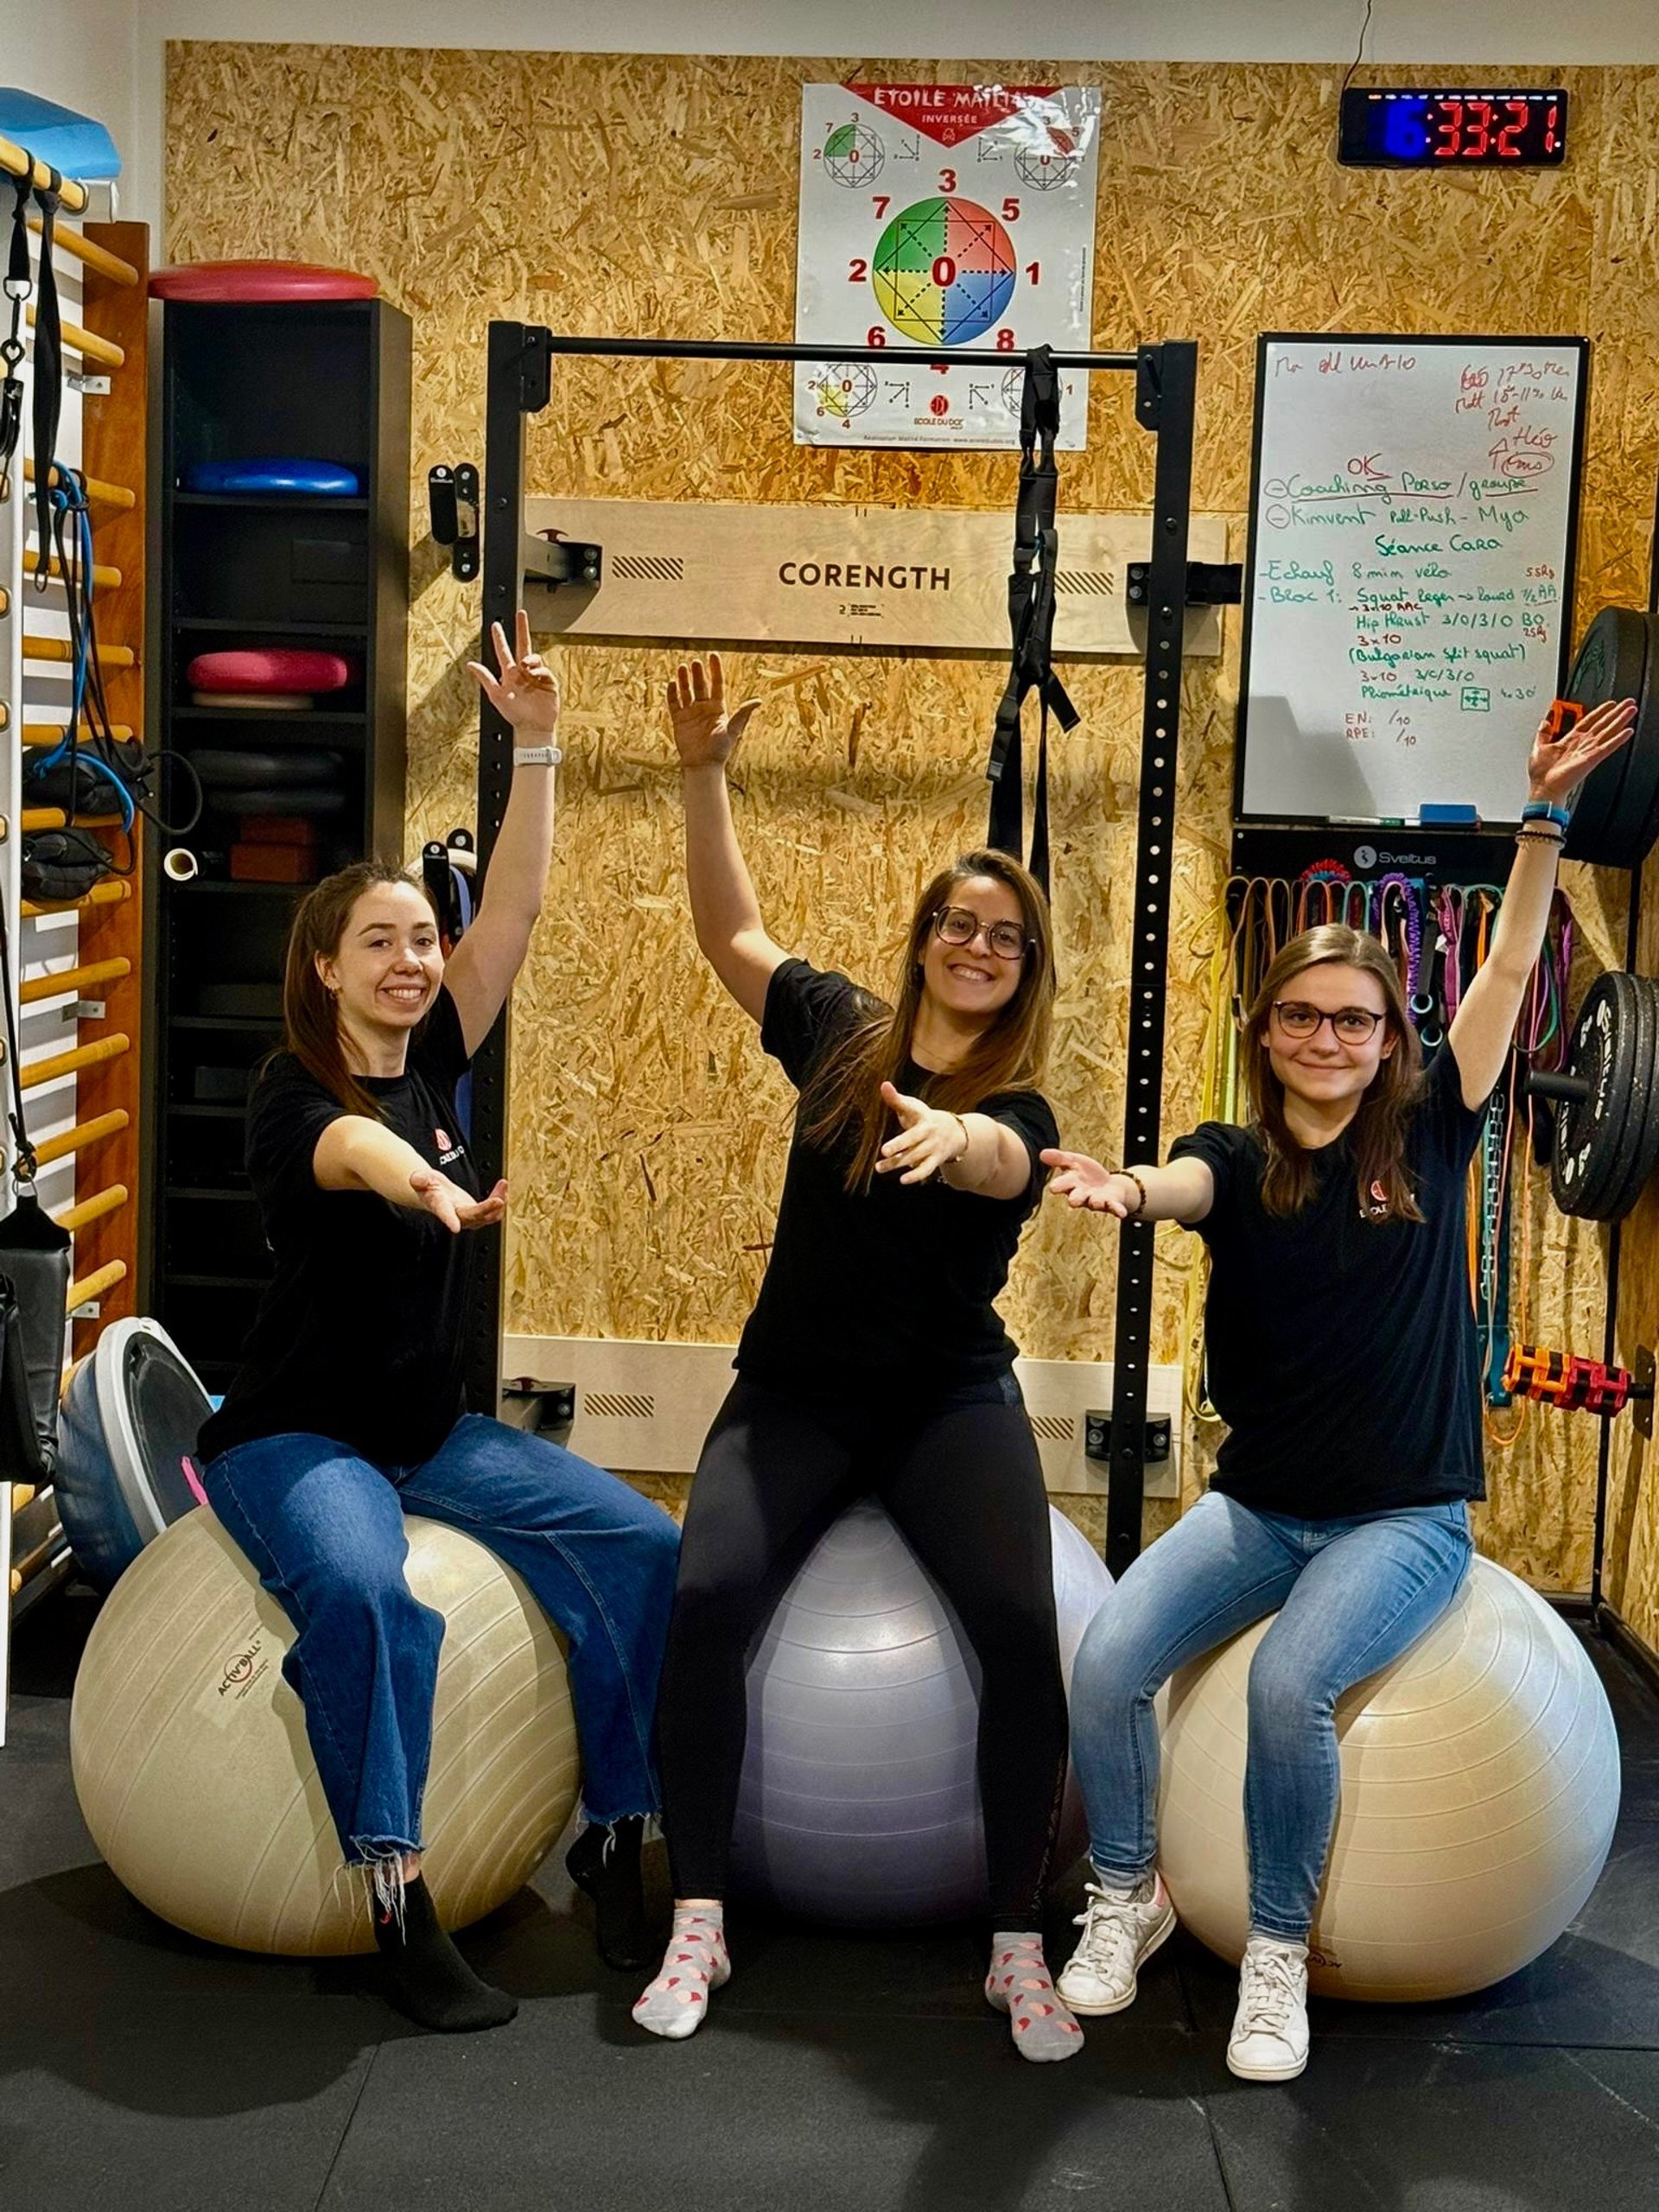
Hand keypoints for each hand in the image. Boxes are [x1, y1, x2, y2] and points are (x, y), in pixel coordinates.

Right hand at [409, 1170, 507, 1232]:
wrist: (435, 1193)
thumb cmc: (428, 1187)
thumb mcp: (421, 1178)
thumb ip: (420, 1179)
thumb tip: (417, 1178)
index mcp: (440, 1207)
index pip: (444, 1214)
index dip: (449, 1220)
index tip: (455, 1228)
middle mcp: (456, 1215)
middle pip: (473, 1217)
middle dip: (486, 1210)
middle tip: (498, 1200)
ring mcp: (469, 1217)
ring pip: (487, 1217)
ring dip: (499, 1203)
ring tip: (503, 1185)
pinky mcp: (478, 1214)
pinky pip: (494, 1212)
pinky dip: (501, 1199)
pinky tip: (503, 1188)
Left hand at [468, 611, 559, 737]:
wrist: (532, 728)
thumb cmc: (514, 714)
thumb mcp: (496, 695)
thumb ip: (485, 678)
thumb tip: (470, 664)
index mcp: (510, 674)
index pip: (504, 651)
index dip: (500, 638)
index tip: (496, 625)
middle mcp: (523, 672)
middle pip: (523, 645)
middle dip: (522, 629)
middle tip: (521, 613)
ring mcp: (537, 677)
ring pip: (534, 658)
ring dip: (530, 658)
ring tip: (525, 665)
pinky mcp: (549, 683)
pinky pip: (545, 671)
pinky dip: (541, 671)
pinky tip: (536, 676)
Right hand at [666, 653, 759, 768]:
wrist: (703, 766)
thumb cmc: (720, 750)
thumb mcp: (733, 730)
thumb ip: (742, 714)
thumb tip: (758, 701)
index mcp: (718, 708)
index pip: (717, 684)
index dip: (715, 669)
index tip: (713, 655)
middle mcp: (704, 708)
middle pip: (700, 685)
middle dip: (697, 673)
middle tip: (695, 662)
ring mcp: (691, 713)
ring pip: (686, 691)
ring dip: (684, 680)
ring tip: (681, 667)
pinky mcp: (679, 720)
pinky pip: (674, 703)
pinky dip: (672, 693)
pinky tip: (672, 683)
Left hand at [876, 1082, 967, 1184]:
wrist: (953, 1131)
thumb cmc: (924, 1118)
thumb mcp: (912, 1106)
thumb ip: (896, 1099)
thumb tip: (883, 1085)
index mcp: (922, 1116)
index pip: (911, 1112)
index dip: (901, 1109)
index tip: (888, 1106)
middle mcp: (929, 1132)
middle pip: (913, 1139)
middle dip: (899, 1145)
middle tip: (883, 1151)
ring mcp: (932, 1147)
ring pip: (914, 1156)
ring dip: (897, 1163)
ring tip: (879, 1168)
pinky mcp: (935, 1160)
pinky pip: (926, 1170)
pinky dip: (915, 1176)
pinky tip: (902, 1180)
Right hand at [1040, 1148, 1132, 1213]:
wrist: (1108, 1185)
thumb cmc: (1087, 1173)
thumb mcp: (1074, 1161)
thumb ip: (1059, 1158)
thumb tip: (1041, 1154)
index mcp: (1072, 1183)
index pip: (1063, 1184)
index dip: (1059, 1186)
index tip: (1054, 1188)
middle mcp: (1082, 1195)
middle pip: (1077, 1197)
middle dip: (1076, 1198)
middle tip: (1073, 1201)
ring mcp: (1097, 1200)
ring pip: (1095, 1203)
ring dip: (1095, 1202)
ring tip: (1096, 1202)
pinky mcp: (1111, 1203)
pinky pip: (1114, 1208)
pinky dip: (1117, 1211)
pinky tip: (1122, 1214)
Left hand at [1527, 695, 1636, 806]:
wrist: (1543, 789)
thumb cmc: (1541, 774)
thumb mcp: (1538, 746)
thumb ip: (1543, 732)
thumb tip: (1545, 721)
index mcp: (1570, 741)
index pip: (1589, 722)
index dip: (1600, 712)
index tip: (1609, 704)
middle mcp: (1582, 745)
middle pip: (1602, 724)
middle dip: (1615, 713)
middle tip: (1627, 703)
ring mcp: (1588, 751)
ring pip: (1608, 732)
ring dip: (1620, 720)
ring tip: (1631, 710)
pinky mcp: (1591, 759)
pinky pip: (1607, 747)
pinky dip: (1618, 739)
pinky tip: (1627, 731)